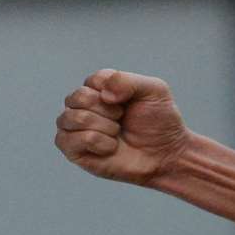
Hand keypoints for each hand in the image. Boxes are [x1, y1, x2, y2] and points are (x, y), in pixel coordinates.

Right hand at [54, 69, 191, 185]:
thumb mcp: (155, 90)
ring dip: (104, 126)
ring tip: (117, 133)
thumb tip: (104, 94)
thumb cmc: (159, 122)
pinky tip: (110, 147)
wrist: (165, 154)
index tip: (129, 102)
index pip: (94, 80)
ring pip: (72, 117)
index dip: (115, 92)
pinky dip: (97, 143)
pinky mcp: (72, 150)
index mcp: (100, 87)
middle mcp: (83, 105)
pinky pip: (69, 140)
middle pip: (78, 97)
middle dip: (108, 110)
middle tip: (122, 118)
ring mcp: (75, 127)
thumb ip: (127, 81)